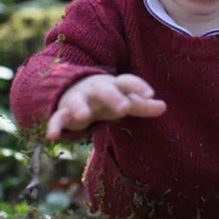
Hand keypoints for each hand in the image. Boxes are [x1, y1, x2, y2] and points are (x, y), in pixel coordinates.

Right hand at [46, 73, 166, 138]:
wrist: (71, 91)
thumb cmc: (105, 99)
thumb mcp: (123, 100)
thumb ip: (142, 105)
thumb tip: (165, 107)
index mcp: (113, 86)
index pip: (127, 82)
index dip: (139, 86)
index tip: (151, 94)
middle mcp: (96, 90)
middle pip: (105, 90)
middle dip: (113, 97)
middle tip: (125, 107)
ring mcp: (78, 100)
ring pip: (78, 102)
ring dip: (80, 108)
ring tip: (84, 117)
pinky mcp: (63, 112)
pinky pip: (57, 118)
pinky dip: (54, 126)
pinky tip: (53, 137)